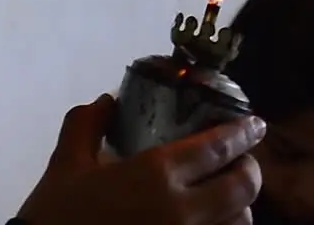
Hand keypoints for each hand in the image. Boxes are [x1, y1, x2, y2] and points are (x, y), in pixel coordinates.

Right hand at [17, 95, 264, 224]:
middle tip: (242, 158)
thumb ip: (86, 125)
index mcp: (155, 174)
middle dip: (249, 168)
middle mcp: (183, 208)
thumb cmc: (58, 211)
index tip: (255, 124)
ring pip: (239, 220)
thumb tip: (108, 101)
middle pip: (241, 187)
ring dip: (240, 203)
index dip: (242, 133)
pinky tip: (213, 219)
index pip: (216, 148)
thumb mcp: (65, 163)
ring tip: (227, 192)